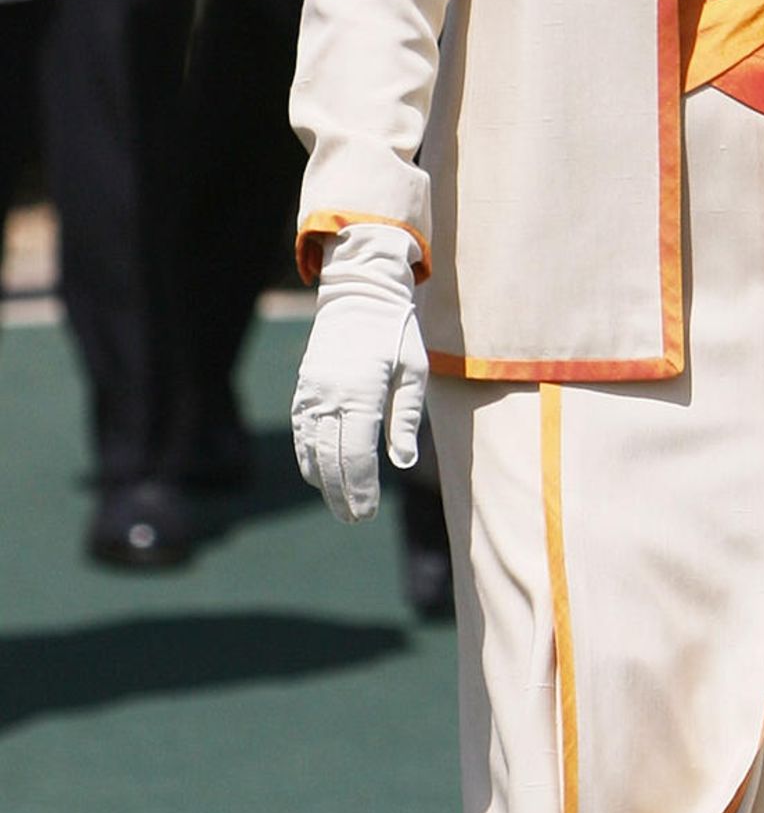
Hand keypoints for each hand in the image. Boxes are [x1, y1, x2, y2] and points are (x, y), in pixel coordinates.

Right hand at [292, 221, 427, 521]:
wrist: (359, 293)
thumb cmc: (396, 333)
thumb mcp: (413, 372)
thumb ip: (406, 419)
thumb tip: (403, 463)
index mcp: (360, 392)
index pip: (356, 454)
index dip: (360, 488)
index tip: (367, 512)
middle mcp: (329, 395)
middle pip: (330, 458)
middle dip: (342, 493)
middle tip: (355, 519)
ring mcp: (311, 392)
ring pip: (311, 448)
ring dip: (323, 481)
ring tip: (340, 507)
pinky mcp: (303, 389)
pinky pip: (301, 432)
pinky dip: (308, 457)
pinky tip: (318, 477)